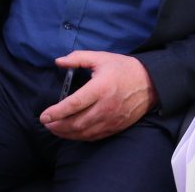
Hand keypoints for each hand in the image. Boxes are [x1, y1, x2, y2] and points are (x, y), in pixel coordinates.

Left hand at [38, 51, 157, 140]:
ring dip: (66, 134)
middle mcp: (105, 107)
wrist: (150, 83)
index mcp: (100, 88)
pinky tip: (72, 133)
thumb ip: (78, 58)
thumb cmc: (123, 69)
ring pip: (83, 133)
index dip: (56, 112)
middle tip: (46, 123)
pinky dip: (80, 137)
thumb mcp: (101, 58)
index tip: (44, 116)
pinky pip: (94, 136)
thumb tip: (58, 61)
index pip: (73, 104)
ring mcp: (111, 119)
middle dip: (57, 126)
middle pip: (76, 123)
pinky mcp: (115, 127)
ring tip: (55, 129)